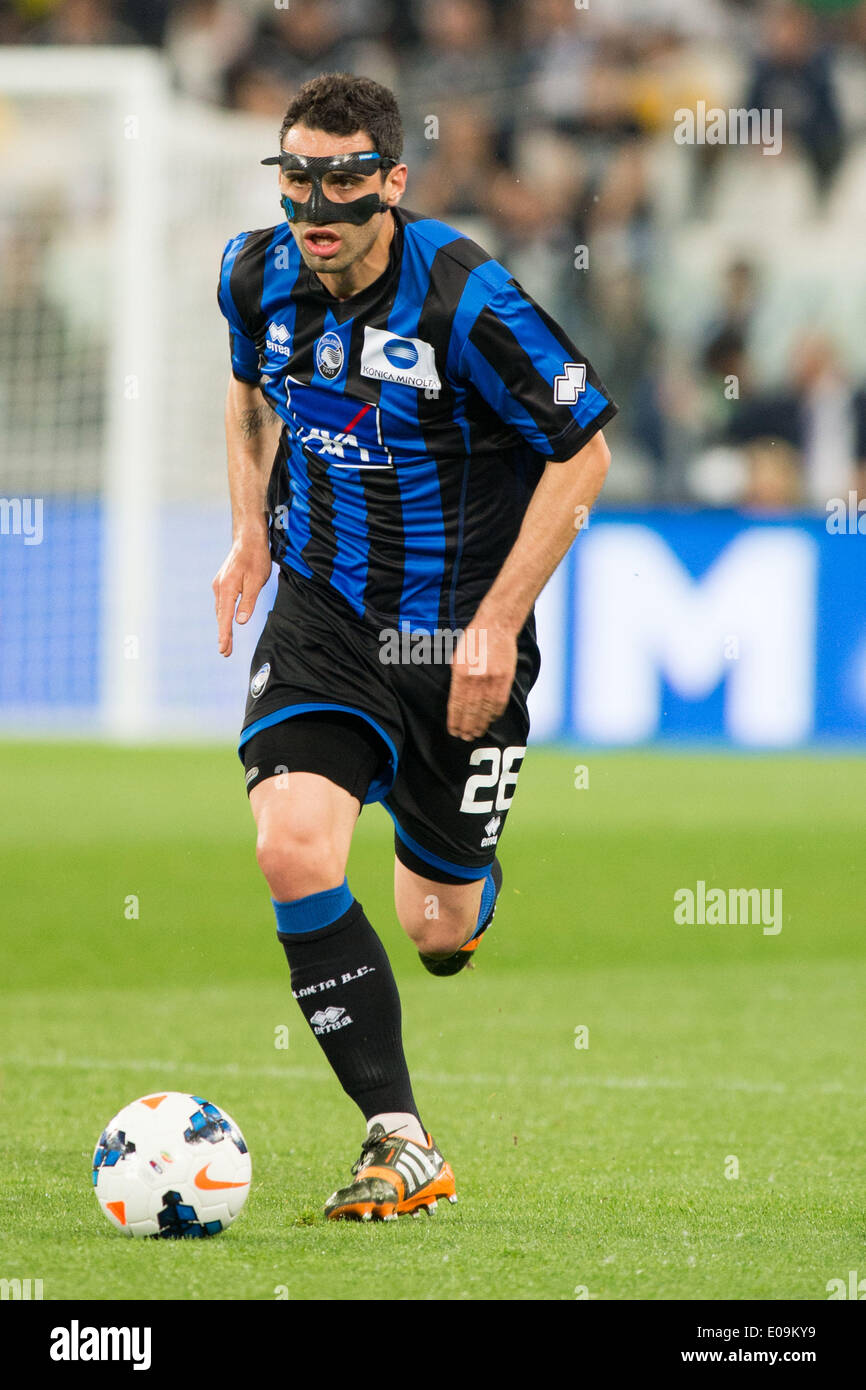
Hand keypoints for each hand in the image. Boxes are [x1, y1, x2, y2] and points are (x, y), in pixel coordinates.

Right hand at [212, 535, 271, 656]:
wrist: (248, 538)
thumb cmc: (255, 558)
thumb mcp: (256, 581)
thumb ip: (248, 601)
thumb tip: (241, 621)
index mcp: (227, 588)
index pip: (225, 617)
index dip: (224, 635)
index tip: (223, 650)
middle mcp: (219, 587)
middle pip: (220, 616)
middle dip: (223, 635)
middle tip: (225, 653)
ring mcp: (219, 584)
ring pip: (220, 610)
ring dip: (223, 626)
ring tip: (226, 643)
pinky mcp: (223, 582)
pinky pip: (222, 603)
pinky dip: (224, 615)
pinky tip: (226, 622)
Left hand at [446, 611, 516, 740]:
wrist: (495, 627)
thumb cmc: (473, 641)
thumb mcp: (457, 658)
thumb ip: (457, 680)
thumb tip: (457, 702)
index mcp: (461, 674)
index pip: (457, 705)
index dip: (455, 720)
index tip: (454, 731)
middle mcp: (476, 679)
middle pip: (471, 710)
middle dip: (467, 727)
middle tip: (465, 738)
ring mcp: (492, 680)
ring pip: (485, 710)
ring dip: (481, 724)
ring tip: (476, 733)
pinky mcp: (505, 679)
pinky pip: (499, 702)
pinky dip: (494, 714)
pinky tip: (490, 720)